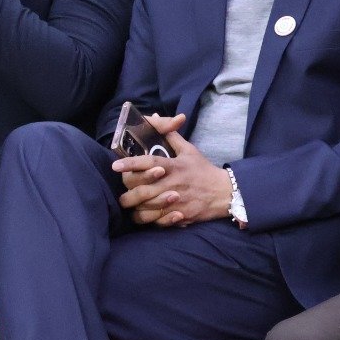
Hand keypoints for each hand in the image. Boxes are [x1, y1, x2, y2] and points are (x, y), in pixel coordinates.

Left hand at [114, 114, 231, 226]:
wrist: (224, 193)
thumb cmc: (203, 170)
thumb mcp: (189, 150)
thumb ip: (170, 135)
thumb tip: (155, 117)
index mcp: (173, 166)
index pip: (149, 163)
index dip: (131, 164)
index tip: (116, 166)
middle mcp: (172, 184)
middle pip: (142, 191)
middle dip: (128, 194)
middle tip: (122, 194)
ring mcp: (175, 202)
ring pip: (146, 209)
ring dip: (136, 208)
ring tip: (131, 206)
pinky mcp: (179, 215)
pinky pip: (157, 222)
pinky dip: (148, 220)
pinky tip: (145, 215)